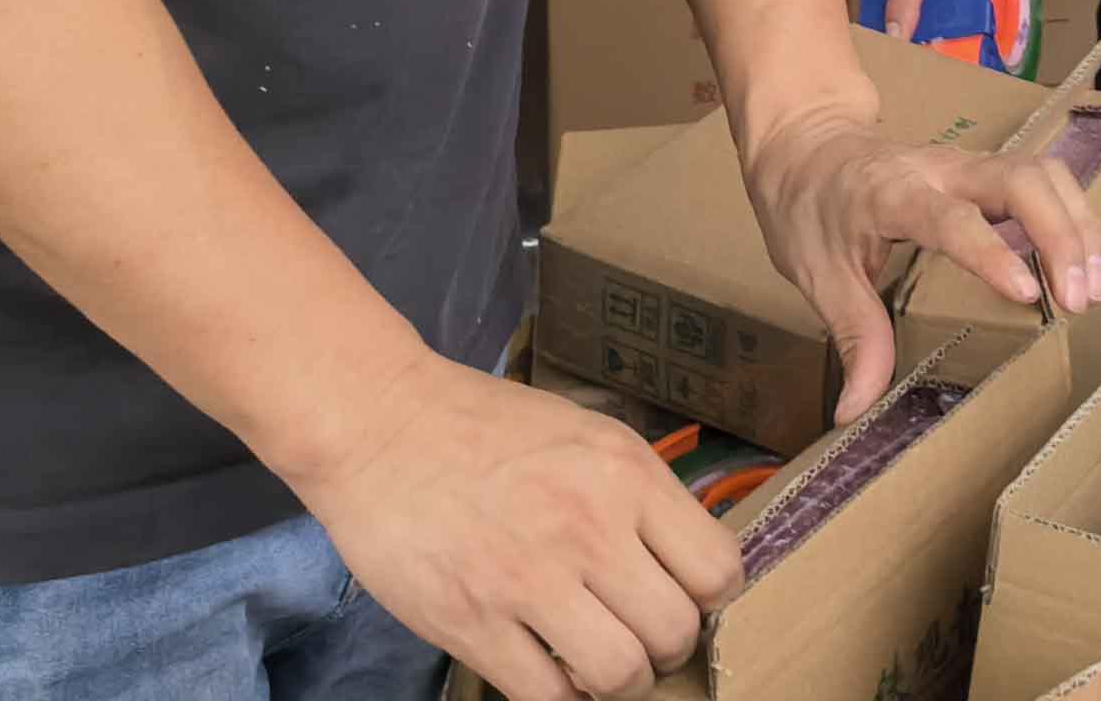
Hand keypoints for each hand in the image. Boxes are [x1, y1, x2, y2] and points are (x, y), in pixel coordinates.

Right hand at [286, 350, 736, 700]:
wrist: (381, 426)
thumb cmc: (486, 426)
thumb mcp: (589, 435)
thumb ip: (638, 494)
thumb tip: (680, 555)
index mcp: (627, 475)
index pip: (718, 567)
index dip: (710, 598)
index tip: (685, 597)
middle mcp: (589, 528)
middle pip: (675, 631)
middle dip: (667, 649)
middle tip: (640, 638)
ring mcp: (528, 580)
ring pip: (617, 675)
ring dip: (617, 682)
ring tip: (598, 662)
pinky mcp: (470, 623)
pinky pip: (544, 696)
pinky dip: (558, 697)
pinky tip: (547, 669)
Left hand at [740, 104, 1100, 422]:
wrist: (807, 142)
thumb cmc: (809, 209)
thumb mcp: (816, 276)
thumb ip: (852, 337)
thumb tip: (854, 411)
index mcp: (892, 194)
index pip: (951, 218)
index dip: (991, 253)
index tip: (1027, 294)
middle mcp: (942, 169)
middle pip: (1019, 180)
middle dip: (1060, 235)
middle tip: (1081, 300)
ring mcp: (970, 163)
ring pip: (1043, 173)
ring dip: (1078, 225)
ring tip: (1098, 285)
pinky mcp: (987, 168)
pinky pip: (1046, 179)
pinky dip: (1078, 215)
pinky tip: (1098, 258)